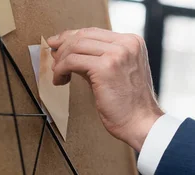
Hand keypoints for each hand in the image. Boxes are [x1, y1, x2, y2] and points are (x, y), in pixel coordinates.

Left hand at [47, 28, 163, 150]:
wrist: (141, 122)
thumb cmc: (130, 104)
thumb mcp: (116, 72)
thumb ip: (96, 59)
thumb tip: (68, 52)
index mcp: (133, 42)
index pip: (94, 32)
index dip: (72, 37)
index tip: (58, 44)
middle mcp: (127, 44)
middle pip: (84, 35)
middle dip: (63, 45)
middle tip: (53, 57)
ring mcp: (117, 54)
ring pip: (76, 46)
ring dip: (60, 60)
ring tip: (57, 73)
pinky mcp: (106, 67)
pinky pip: (72, 61)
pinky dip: (61, 70)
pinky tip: (61, 80)